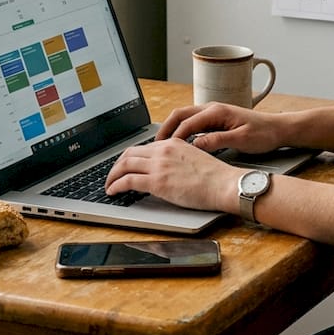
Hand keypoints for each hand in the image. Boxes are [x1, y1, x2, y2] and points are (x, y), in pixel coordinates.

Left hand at [104, 137, 239, 211]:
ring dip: (112, 176)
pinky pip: (127, 181)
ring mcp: (159, 165)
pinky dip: (116, 186)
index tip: (125, 166)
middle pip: (129, 153)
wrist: (224, 184)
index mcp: (173, 143)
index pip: (143, 147)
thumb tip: (167, 171)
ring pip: (124, 165)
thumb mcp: (194, 159)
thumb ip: (177, 160)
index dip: (130, 157)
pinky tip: (113, 191)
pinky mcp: (157, 182)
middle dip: (116, 165)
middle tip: (112, 175)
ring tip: (109, 185)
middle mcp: (163, 150)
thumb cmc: (216, 177)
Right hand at [156, 101, 285, 154]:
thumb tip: (196, 145)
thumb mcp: (242, 139)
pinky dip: (181, 130)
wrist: (279, 129)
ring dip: (171, 128)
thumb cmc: (264, 134)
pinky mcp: (216, 119)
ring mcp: (213, 113)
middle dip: (165, 128)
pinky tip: (178, 144)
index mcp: (217, 111)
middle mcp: (213, 108)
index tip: (163, 150)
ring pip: (184, 117)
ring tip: (160, 145)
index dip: (174, 136)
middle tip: (153, 145)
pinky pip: (192, 122)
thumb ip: (218, 140)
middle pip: (180, 114)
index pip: (187, 122)